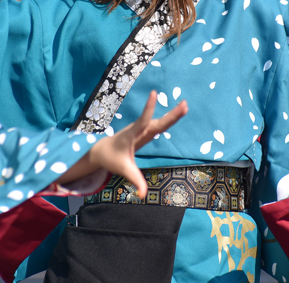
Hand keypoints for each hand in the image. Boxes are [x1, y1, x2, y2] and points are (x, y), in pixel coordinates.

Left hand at [58, 91, 187, 198]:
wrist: (103, 149)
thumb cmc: (112, 158)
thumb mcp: (123, 170)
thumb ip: (135, 180)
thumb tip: (143, 195)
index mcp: (132, 135)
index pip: (143, 121)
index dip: (148, 108)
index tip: (153, 94)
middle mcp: (139, 129)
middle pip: (158, 121)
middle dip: (171, 114)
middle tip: (185, 104)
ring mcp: (143, 129)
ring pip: (160, 121)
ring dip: (173, 114)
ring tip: (185, 106)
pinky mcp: (146, 131)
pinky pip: (160, 124)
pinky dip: (170, 119)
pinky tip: (179, 112)